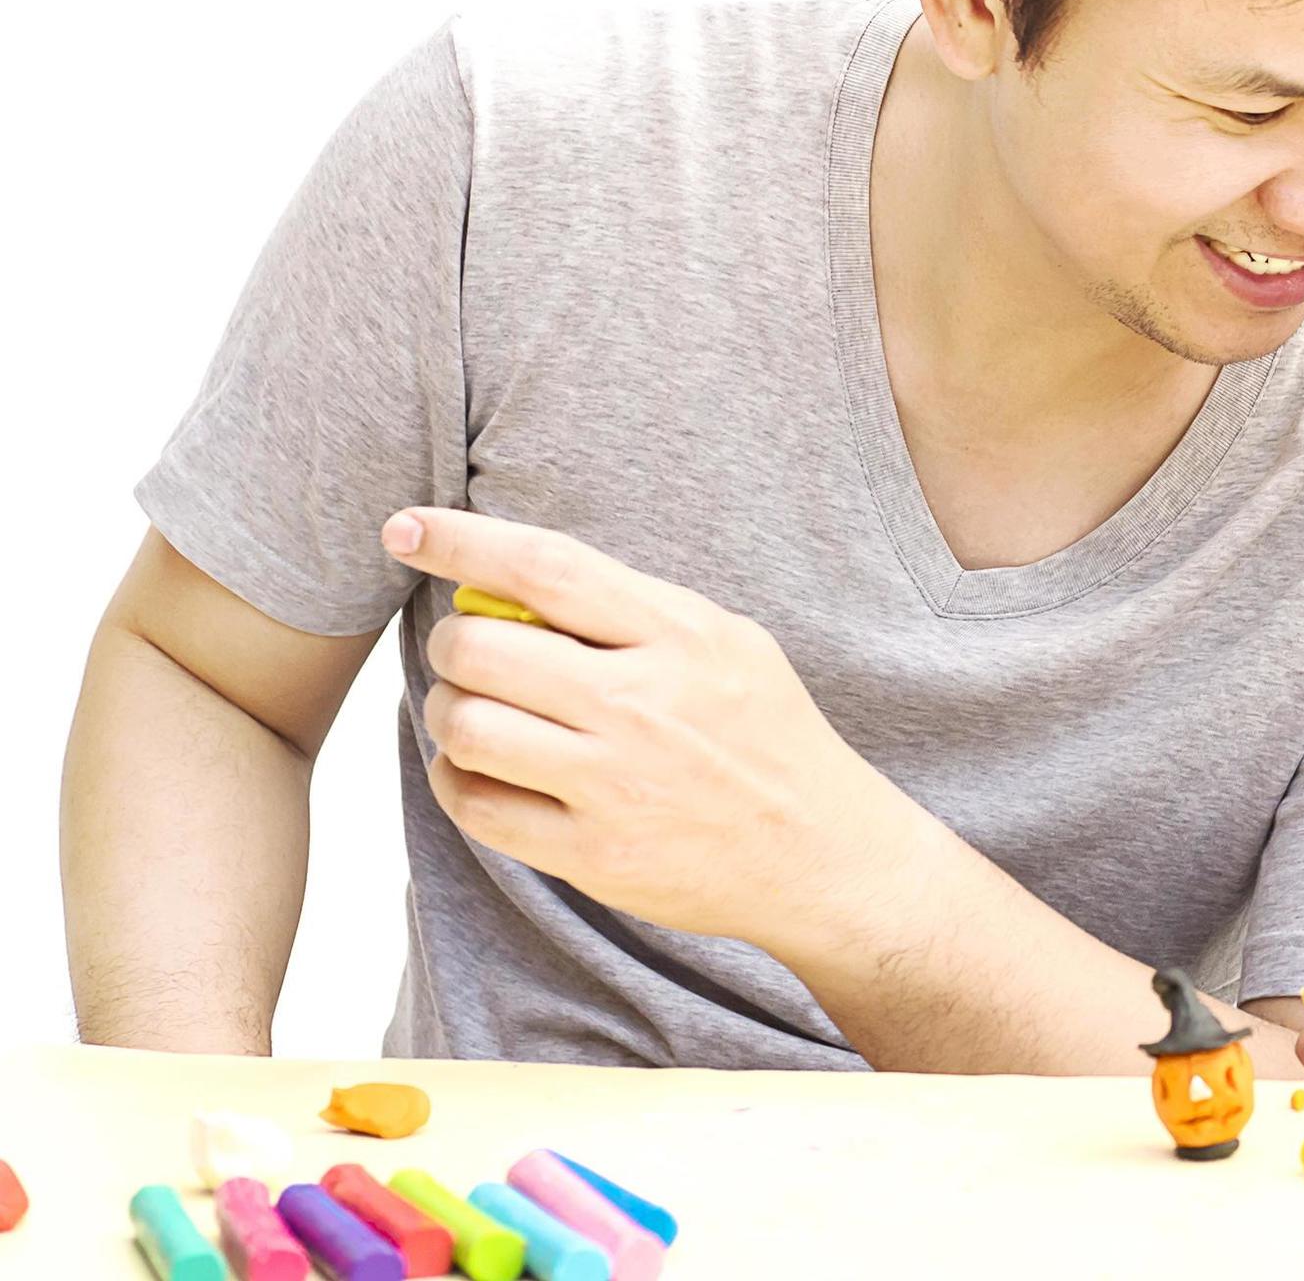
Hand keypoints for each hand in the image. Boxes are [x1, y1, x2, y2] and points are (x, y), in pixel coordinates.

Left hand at [382, 506, 890, 945]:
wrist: (821, 853)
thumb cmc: (767, 735)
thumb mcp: (728, 645)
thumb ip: (633, 612)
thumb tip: (513, 583)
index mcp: (680, 636)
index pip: (546, 569)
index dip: (462, 540)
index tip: (404, 527)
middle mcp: (642, 706)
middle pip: (482, 651)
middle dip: (451, 645)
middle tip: (466, 654)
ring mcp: (615, 784)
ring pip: (467, 729)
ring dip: (447, 715)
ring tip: (471, 714)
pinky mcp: (593, 854)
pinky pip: (477, 808)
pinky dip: (457, 781)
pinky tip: (480, 771)